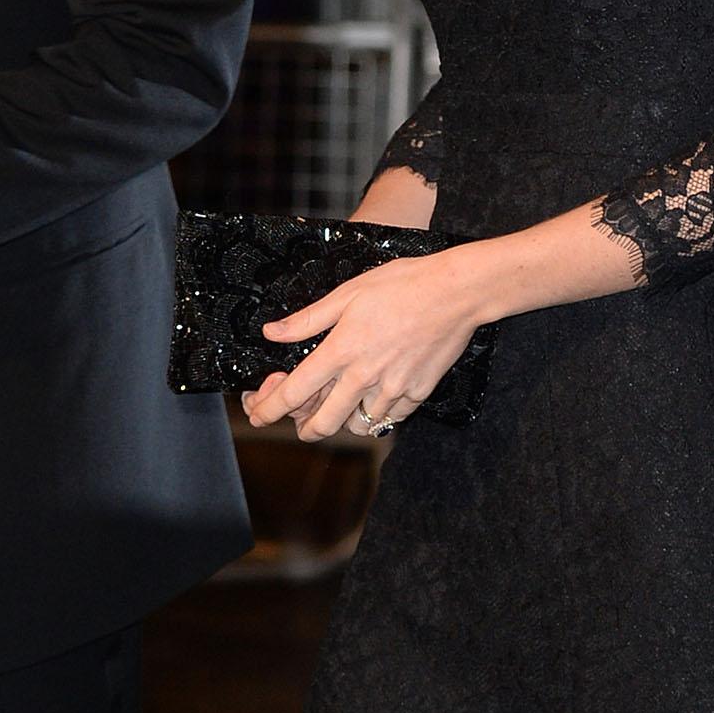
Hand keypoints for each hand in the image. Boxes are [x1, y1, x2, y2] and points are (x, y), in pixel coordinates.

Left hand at [244, 247, 488, 441]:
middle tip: (299, 421)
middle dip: (304, 428)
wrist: (456, 292)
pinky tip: (373, 397)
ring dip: (341, 420)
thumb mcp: (347, 293)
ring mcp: (393, 389)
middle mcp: (364, 377)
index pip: (294, 392)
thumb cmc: (403, 284)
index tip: (257, 413)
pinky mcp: (417, 394)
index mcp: (342, 350)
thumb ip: (307, 319)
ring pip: (356, 425)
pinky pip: (389, 418)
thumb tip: (272, 333)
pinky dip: (376, 414)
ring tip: (339, 402)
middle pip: (323, 424)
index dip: (268, 408)